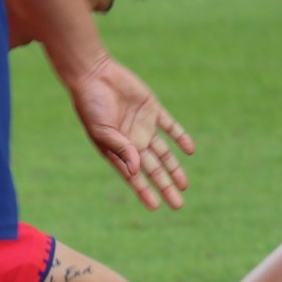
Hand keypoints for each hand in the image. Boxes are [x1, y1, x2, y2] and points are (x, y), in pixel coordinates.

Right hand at [65, 54, 192, 210]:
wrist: (94, 74)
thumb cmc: (91, 104)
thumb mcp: (102, 130)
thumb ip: (121, 149)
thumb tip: (137, 171)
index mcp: (117, 150)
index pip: (134, 176)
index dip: (145, 192)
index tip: (156, 207)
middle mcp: (132, 142)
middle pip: (153, 169)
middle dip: (165, 186)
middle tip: (178, 204)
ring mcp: (143, 126)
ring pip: (164, 153)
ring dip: (174, 168)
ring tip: (185, 185)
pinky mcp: (152, 110)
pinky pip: (170, 127)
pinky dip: (180, 137)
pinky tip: (189, 149)